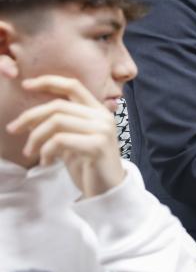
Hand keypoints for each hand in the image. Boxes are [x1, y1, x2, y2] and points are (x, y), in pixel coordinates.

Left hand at [6, 75, 124, 197]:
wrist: (107, 189)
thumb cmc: (87, 164)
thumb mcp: (73, 139)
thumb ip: (61, 125)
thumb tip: (30, 118)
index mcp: (98, 111)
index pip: (73, 86)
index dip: (48, 82)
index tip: (25, 85)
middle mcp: (103, 116)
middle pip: (58, 105)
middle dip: (30, 116)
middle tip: (12, 129)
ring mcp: (102, 130)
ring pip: (56, 121)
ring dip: (35, 137)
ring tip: (29, 152)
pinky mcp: (98, 145)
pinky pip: (60, 140)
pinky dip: (46, 151)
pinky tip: (46, 162)